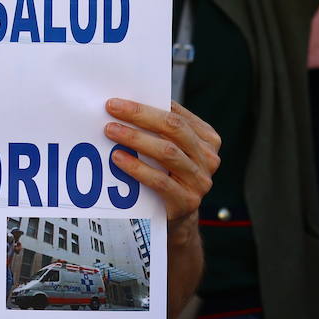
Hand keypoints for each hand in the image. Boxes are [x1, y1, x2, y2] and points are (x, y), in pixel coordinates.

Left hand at [104, 98, 220, 241]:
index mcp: (206, 138)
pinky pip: (160, 181)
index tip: (117, 101)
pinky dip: (137, 168)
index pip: (175, 114)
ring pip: (167, 153)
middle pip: (174, 128)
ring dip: (136, 139)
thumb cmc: (168, 174)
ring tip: (111, 131)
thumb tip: (125, 105)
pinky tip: (118, 159)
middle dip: (140, 115)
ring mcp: (201, 181)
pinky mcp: (188, 201)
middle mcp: (208, 158)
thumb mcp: (170, 149)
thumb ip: (159, 130)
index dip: (146, 105)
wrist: (176, 217)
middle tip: (111, 109)